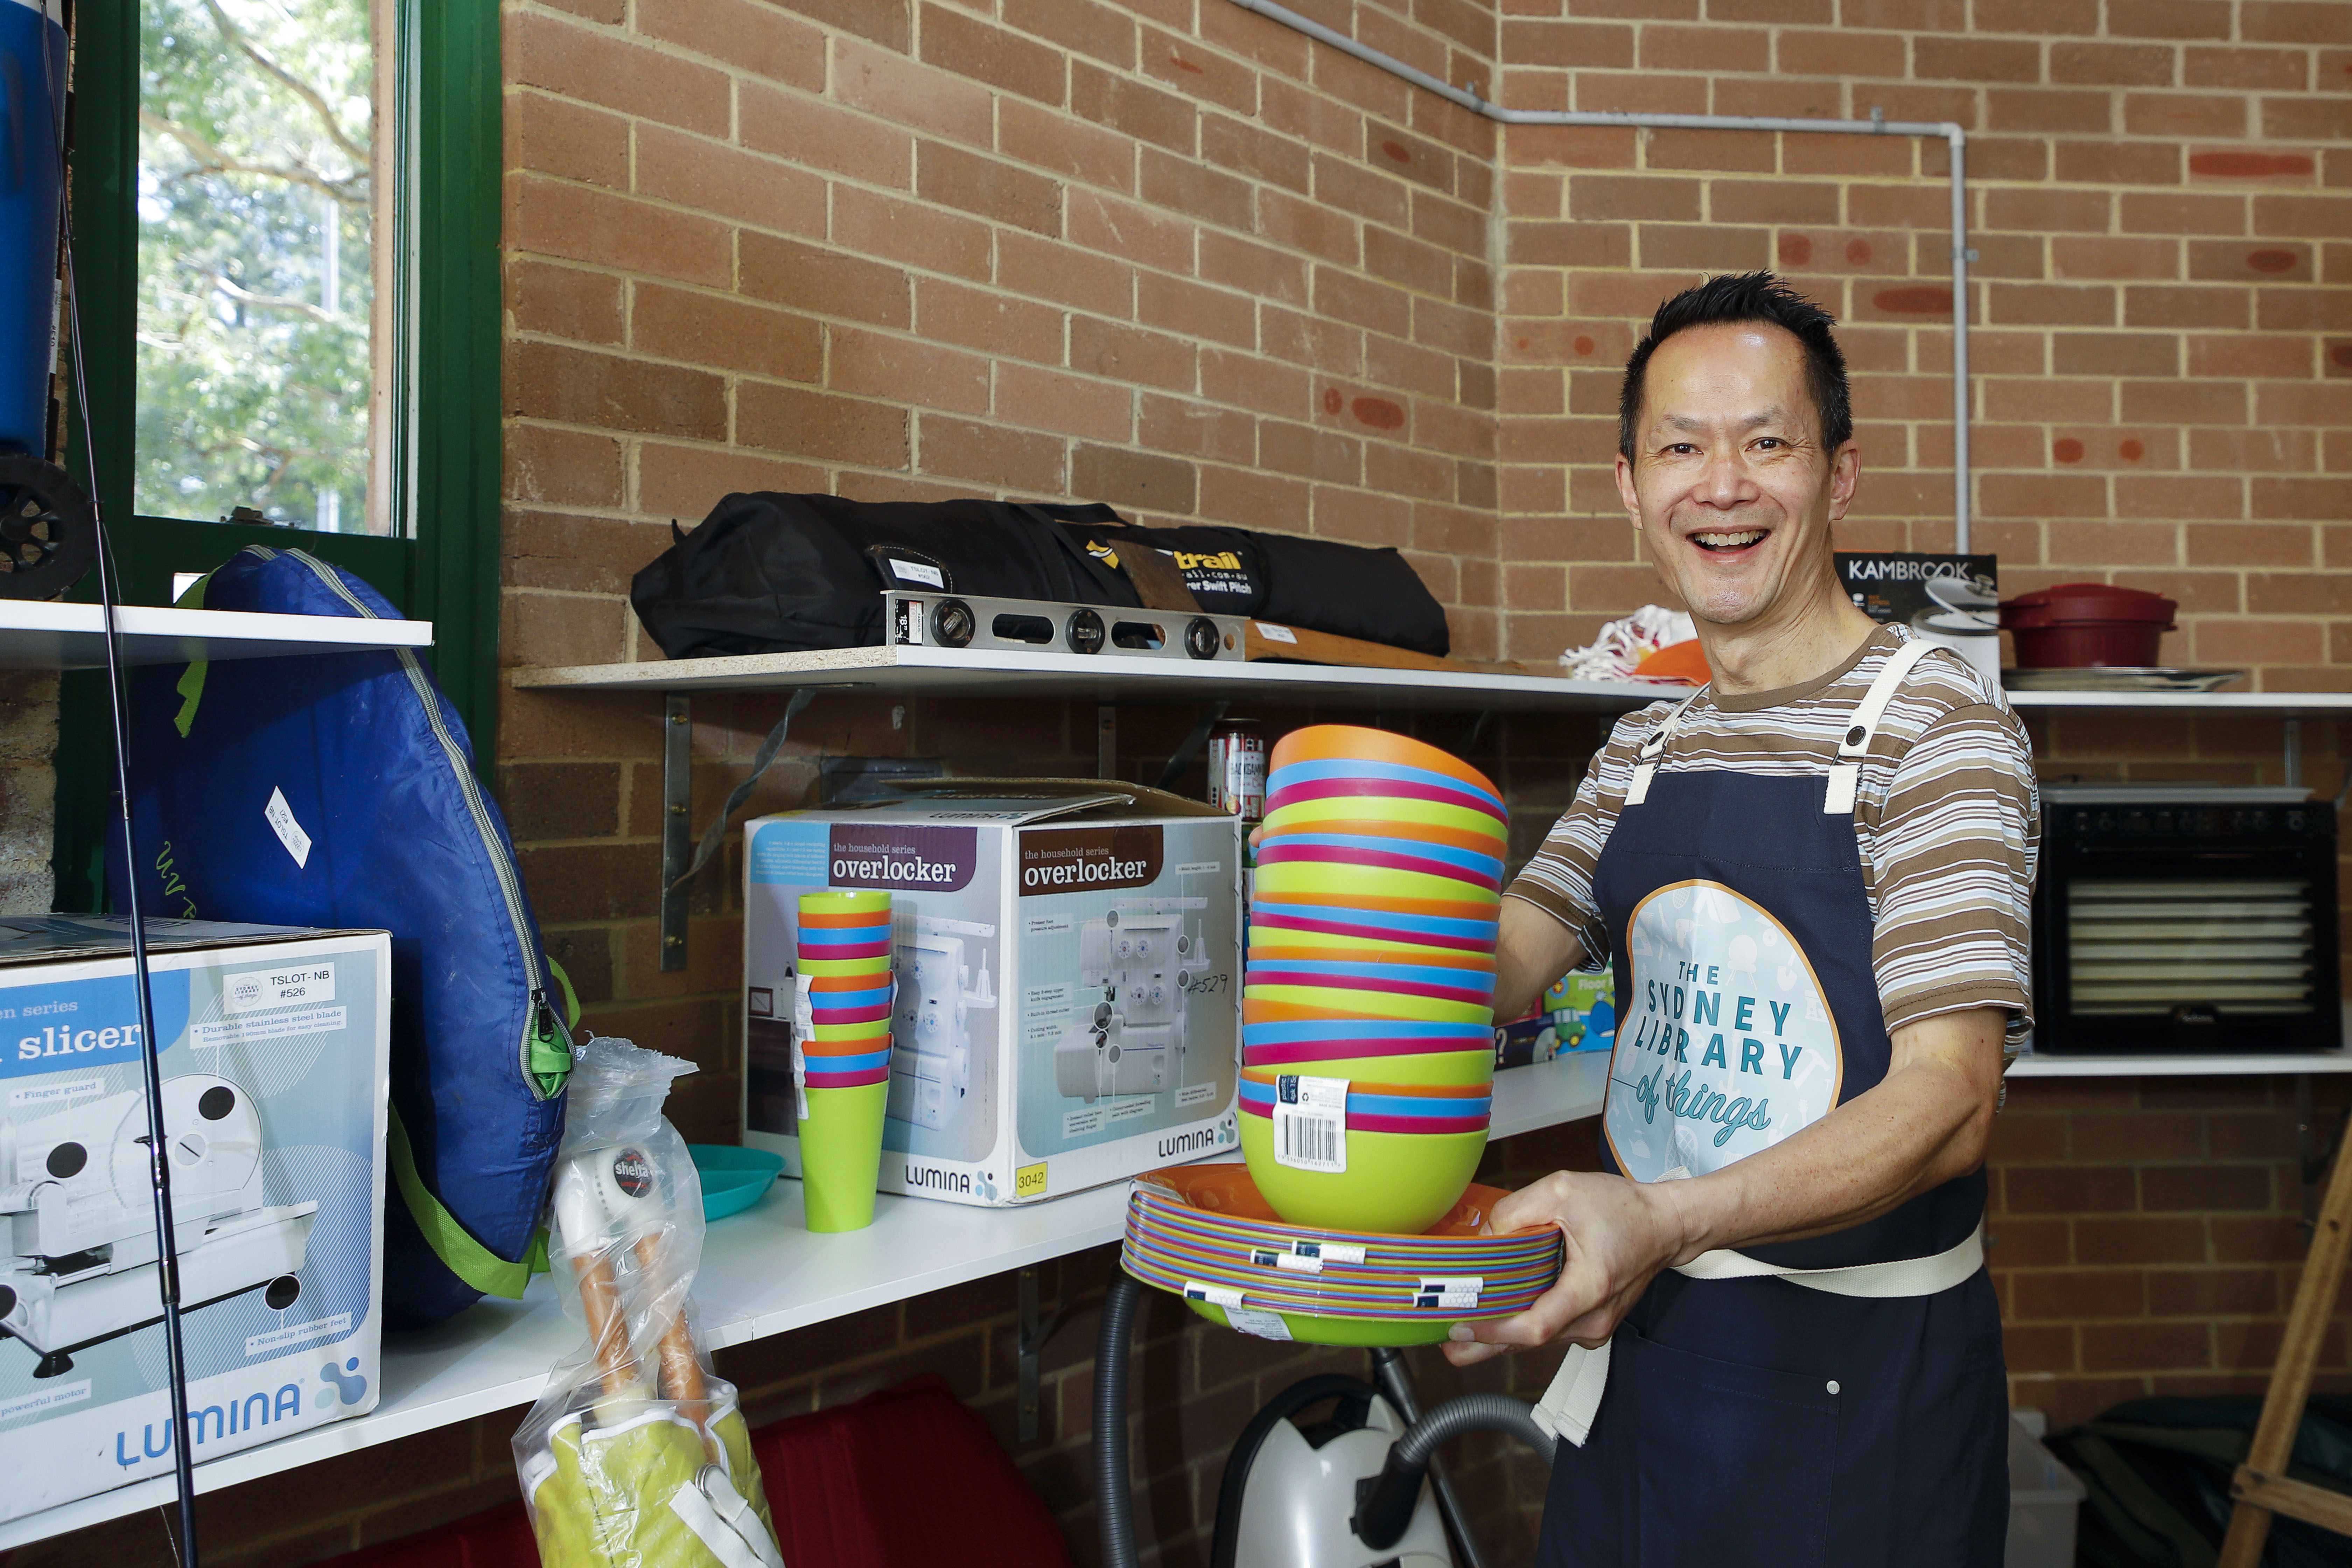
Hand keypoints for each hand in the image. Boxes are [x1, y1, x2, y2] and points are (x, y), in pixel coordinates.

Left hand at [1442, 1170, 1689, 1365]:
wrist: (1665, 1226)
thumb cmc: (1624, 1208)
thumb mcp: (1563, 1190)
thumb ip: (1517, 1211)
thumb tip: (1484, 1239)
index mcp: (1590, 1288)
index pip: (1535, 1326)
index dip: (1495, 1331)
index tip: (1461, 1325)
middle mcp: (1593, 1318)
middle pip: (1530, 1341)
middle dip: (1484, 1344)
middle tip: (1446, 1343)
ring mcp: (1593, 1326)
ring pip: (1538, 1338)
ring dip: (1501, 1333)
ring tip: (1460, 1325)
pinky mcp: (1590, 1323)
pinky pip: (1550, 1329)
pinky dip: (1522, 1323)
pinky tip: (1497, 1314)